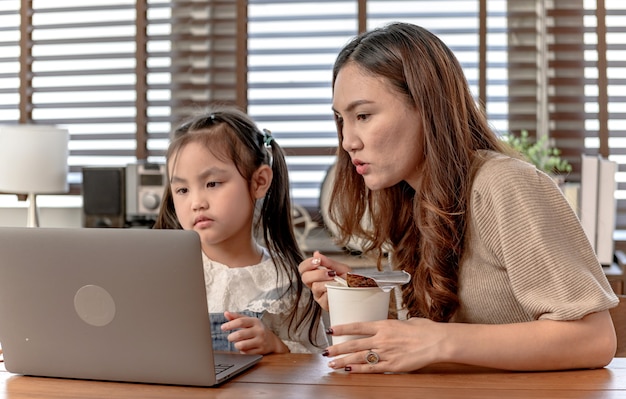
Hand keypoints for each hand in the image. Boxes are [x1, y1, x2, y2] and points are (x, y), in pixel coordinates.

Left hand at [221, 311, 288, 354]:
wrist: (272, 341)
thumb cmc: (257, 329)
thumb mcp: (249, 321)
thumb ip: (237, 317)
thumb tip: (226, 313)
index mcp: (255, 321)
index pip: (241, 321)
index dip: (230, 325)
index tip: (222, 327)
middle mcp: (259, 331)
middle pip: (239, 334)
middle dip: (231, 337)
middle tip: (230, 338)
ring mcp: (260, 341)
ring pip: (241, 345)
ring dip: (236, 345)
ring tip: (237, 343)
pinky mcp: (260, 351)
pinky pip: (246, 353)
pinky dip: (242, 351)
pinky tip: (245, 348)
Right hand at [298, 250, 351, 309]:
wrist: (358, 292)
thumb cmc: (348, 281)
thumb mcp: (341, 268)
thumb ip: (328, 262)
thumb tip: (316, 253)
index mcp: (315, 274)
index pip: (303, 268)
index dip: (307, 264)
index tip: (317, 261)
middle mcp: (314, 284)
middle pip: (305, 278)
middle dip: (317, 273)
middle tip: (329, 272)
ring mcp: (318, 295)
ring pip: (315, 287)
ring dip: (326, 281)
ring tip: (336, 279)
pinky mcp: (324, 304)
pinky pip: (324, 297)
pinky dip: (332, 290)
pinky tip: (338, 288)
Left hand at [323, 318, 442, 372]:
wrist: (437, 341)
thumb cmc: (424, 329)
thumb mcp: (404, 321)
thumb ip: (391, 325)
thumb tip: (386, 327)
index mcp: (384, 325)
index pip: (357, 326)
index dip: (342, 328)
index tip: (331, 330)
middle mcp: (382, 339)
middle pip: (354, 344)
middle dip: (337, 348)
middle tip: (325, 351)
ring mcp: (386, 353)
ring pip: (360, 357)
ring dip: (344, 361)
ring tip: (332, 363)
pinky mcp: (393, 366)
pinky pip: (372, 369)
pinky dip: (359, 369)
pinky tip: (349, 370)